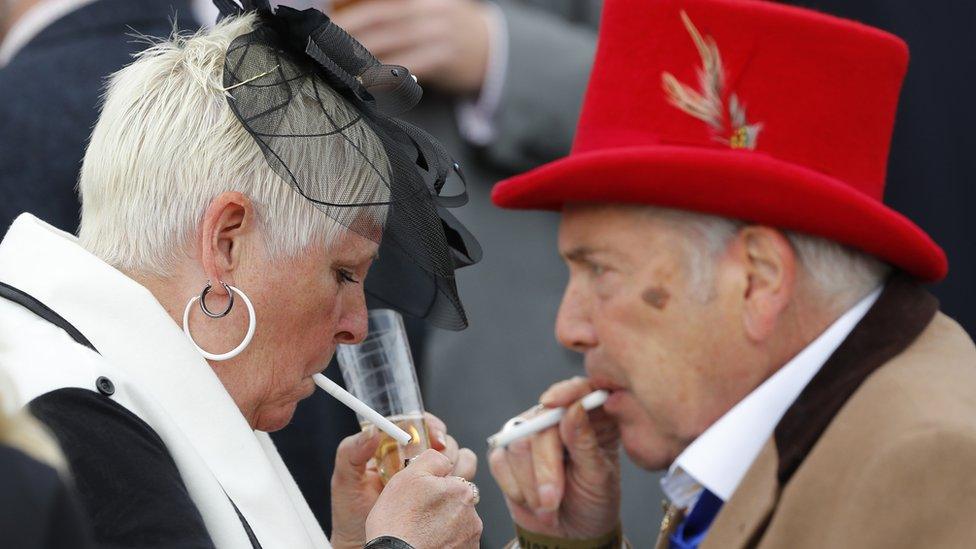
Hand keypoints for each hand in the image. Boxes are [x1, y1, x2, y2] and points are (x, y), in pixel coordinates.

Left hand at [330, 0, 492, 94]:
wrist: (492, 50)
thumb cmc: (447, 28)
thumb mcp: (425, 7)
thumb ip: (393, 9)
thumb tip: (343, 12)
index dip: (351, 4)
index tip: (327, 11)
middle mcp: (429, 7)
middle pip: (379, 15)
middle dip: (347, 28)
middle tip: (322, 41)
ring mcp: (439, 32)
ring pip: (389, 42)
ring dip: (359, 54)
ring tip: (336, 62)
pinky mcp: (444, 58)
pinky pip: (407, 67)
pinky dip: (384, 74)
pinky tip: (365, 81)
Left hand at [330, 413, 476, 548]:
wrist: (365, 545)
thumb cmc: (351, 515)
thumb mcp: (344, 481)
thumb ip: (351, 452)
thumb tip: (373, 430)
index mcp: (391, 447)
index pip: (417, 423)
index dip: (430, 425)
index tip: (434, 437)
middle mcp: (413, 459)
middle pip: (442, 439)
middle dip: (444, 448)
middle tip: (436, 464)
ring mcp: (429, 478)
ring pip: (457, 457)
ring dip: (455, 466)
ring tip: (438, 483)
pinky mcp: (440, 495)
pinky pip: (461, 482)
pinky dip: (460, 485)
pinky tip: (444, 495)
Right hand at [365, 449, 482, 547]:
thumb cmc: (398, 523)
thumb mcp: (409, 475)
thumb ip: (432, 459)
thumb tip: (444, 457)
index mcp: (462, 489)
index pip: (453, 478)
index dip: (435, 485)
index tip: (423, 495)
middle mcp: (472, 513)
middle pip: (456, 501)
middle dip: (441, 504)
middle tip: (418, 514)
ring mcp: (470, 536)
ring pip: (457, 522)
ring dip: (443, 524)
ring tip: (420, 530)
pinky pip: (456, 541)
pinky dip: (445, 542)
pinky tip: (427, 542)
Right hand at [488, 377, 621, 537]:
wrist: (570, 535)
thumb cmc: (593, 502)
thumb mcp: (599, 477)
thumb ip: (586, 444)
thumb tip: (573, 409)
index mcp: (591, 418)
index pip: (579, 390)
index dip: (565, 392)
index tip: (551, 403)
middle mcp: (557, 420)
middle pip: (541, 424)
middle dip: (545, 467)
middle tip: (552, 500)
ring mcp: (528, 435)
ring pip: (518, 443)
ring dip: (531, 483)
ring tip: (548, 508)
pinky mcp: (505, 454)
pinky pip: (499, 461)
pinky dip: (514, 486)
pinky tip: (530, 502)